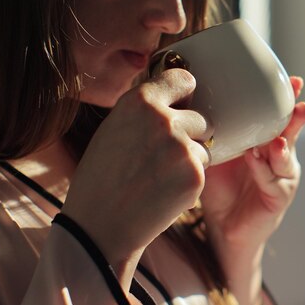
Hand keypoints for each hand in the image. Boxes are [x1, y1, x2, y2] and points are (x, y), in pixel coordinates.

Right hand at [62, 69, 211, 269]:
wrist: (100, 225)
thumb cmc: (102, 177)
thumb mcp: (115, 128)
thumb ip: (146, 110)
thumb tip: (180, 96)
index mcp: (139, 101)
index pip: (184, 79)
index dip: (185, 94)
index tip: (184, 102)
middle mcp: (163, 119)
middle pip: (200, 119)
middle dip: (189, 136)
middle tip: (160, 158)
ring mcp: (181, 147)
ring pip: (204, 146)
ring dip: (190, 160)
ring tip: (158, 177)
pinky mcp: (195, 175)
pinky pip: (203, 170)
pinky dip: (189, 181)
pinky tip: (163, 192)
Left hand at [200, 76, 304, 249]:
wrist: (223, 226)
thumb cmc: (219, 187)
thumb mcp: (213, 154)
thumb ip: (209, 133)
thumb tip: (185, 102)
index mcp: (265, 140)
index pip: (278, 115)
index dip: (286, 98)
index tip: (291, 80)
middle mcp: (278, 155)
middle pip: (291, 131)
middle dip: (296, 116)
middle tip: (299, 102)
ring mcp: (282, 176)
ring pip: (287, 156)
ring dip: (285, 144)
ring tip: (280, 138)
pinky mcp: (278, 196)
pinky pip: (272, 180)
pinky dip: (264, 169)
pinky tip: (258, 158)